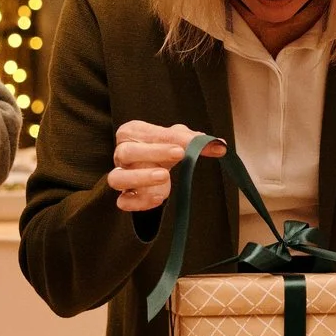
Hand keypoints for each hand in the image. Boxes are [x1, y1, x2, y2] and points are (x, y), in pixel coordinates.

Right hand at [107, 120, 222, 212]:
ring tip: (164, 177)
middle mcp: (121, 154)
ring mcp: (120, 176)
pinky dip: (138, 202)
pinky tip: (158, 198)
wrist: (153, 164)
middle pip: (125, 152)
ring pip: (116, 179)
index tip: (184, 148)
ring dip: (140, 178)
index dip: (165, 140)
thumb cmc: (163, 146)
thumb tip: (220, 145)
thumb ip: (196, 140)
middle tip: (179, 155)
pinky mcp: (125, 196)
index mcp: (132, 132)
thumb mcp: (179, 139)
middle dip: (152, 154)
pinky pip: (122, 202)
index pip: (145, 134)